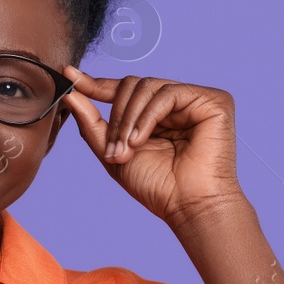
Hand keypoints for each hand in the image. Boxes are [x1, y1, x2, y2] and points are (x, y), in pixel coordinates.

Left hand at [61, 65, 246, 225]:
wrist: (187, 206)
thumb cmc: (156, 186)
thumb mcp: (112, 153)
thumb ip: (92, 123)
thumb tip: (70, 94)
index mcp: (156, 113)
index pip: (124, 89)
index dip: (96, 84)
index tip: (70, 77)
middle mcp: (176, 103)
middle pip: (133, 84)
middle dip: (116, 115)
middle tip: (114, 149)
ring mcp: (195, 99)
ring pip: (147, 86)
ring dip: (129, 119)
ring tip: (128, 149)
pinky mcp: (213, 101)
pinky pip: (168, 94)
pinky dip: (148, 116)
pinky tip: (141, 139)